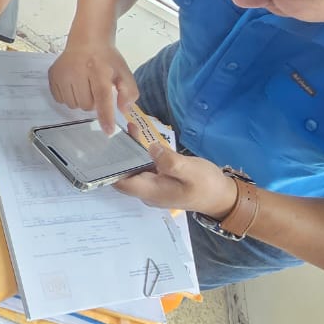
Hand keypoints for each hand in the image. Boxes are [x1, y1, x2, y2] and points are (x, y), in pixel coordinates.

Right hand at [48, 42, 137, 133]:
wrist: (87, 40)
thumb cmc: (107, 58)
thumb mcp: (124, 72)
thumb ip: (129, 92)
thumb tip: (123, 110)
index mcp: (99, 69)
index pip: (102, 97)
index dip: (105, 116)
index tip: (108, 131)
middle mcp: (78, 71)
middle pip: (86, 105)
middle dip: (93, 103)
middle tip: (96, 88)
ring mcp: (63, 73)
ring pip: (72, 105)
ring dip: (81, 100)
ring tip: (85, 86)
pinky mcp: (53, 75)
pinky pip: (60, 99)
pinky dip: (69, 96)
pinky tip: (74, 85)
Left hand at [114, 139, 237, 216]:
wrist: (221, 196)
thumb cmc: (206, 185)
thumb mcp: (190, 171)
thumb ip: (169, 160)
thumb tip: (151, 148)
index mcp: (151, 191)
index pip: (121, 182)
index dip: (109, 168)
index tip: (102, 149)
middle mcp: (147, 190)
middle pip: (124, 174)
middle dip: (116, 156)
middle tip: (108, 132)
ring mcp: (154, 184)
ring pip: (133, 167)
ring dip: (127, 151)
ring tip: (120, 128)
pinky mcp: (160, 178)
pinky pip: (144, 165)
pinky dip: (138, 151)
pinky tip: (135, 134)